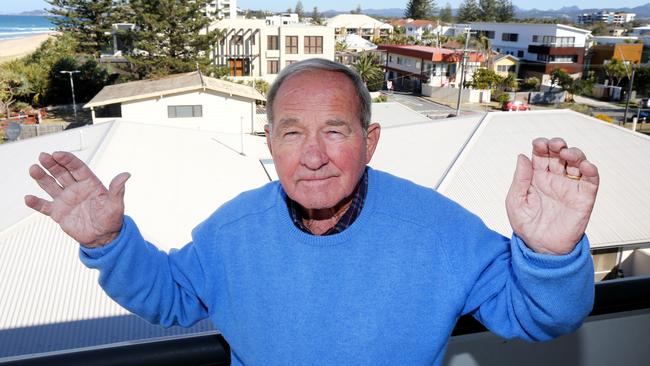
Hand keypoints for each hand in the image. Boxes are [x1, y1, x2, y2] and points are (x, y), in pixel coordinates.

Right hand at [24, 151, 129, 247]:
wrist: (103, 237)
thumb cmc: (111, 218)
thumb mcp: (115, 204)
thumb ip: (117, 190)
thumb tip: (126, 175)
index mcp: (89, 183)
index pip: (77, 167)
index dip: (67, 160)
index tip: (58, 154)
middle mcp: (75, 188)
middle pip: (61, 173)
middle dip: (52, 164)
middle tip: (43, 156)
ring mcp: (65, 199)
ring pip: (50, 185)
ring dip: (41, 178)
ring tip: (33, 169)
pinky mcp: (58, 212)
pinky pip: (44, 206)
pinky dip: (36, 203)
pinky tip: (28, 198)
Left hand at [506, 138, 598, 254]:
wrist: (541, 247)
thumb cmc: (527, 225)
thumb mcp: (516, 201)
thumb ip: (520, 179)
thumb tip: (522, 157)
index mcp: (536, 177)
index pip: (541, 154)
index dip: (541, 145)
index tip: (539, 143)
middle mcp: (554, 179)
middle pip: (559, 154)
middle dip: (558, 144)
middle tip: (555, 145)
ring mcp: (570, 187)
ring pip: (577, 162)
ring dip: (575, 153)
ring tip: (567, 153)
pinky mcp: (583, 197)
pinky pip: (591, 180)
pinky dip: (591, 170)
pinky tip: (585, 166)